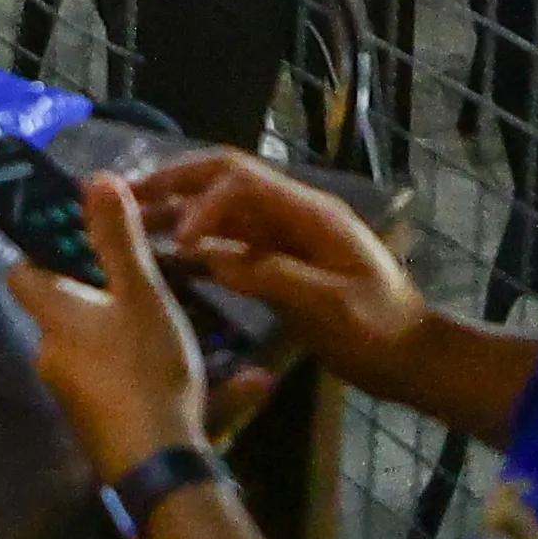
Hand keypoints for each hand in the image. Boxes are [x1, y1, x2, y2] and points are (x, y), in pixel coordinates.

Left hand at [0, 172, 209, 484]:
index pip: (23, 272)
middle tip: (144, 279)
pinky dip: (153, 376)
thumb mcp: (139, 294)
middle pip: (65, 312)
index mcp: (55, 317)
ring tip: (177, 325)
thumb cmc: (143, 368)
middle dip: (100, 295)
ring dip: (133, 336)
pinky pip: (124, 386)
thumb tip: (96, 178)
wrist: (157, 469)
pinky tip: (217, 378)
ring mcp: (75, 396)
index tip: (78, 238)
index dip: (42, 251)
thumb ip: (119, 239)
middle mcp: (53, 355)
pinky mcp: (101, 425)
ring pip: (99, 350)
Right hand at [129, 147, 432, 392]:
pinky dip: (194, 245)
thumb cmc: (380, 332)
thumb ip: (277, 278)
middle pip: (226, 180)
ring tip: (129, 219)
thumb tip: (216, 261)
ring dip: (177, 209)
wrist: (412, 358)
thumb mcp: (334, 307)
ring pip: (221, 209)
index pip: (243, 184)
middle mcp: (292, 214)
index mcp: (310, 214)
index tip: (176, 240)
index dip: (204, 204)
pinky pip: (228, 243)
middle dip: (175, 183)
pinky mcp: (277, 263)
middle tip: (125, 195)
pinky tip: (163, 258)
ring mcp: (283, 237)